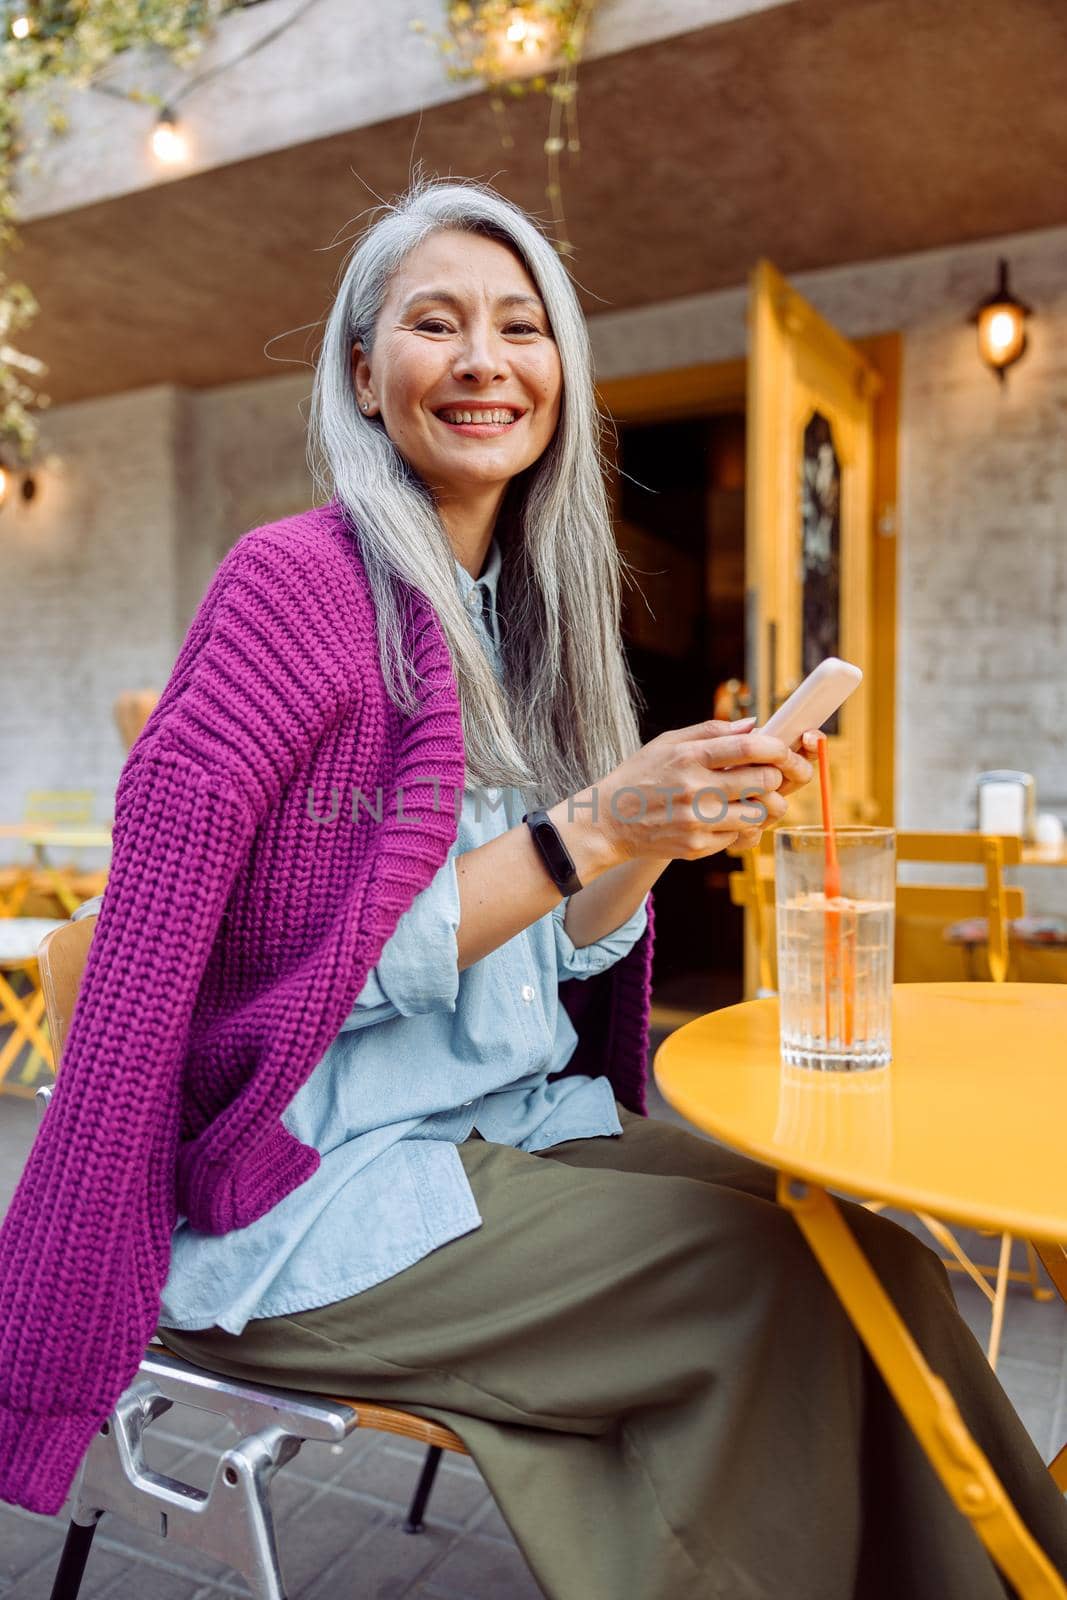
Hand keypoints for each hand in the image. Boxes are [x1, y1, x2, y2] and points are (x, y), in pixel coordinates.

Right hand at [577, 716, 816, 867]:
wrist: (607, 822)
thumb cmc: (640, 776)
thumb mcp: (667, 743)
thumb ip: (711, 731)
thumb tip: (753, 724)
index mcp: (689, 757)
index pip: (750, 747)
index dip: (778, 747)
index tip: (785, 750)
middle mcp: (695, 789)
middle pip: (764, 780)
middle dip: (778, 776)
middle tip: (774, 775)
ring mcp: (697, 821)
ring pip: (760, 813)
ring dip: (766, 805)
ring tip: (756, 798)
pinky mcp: (697, 847)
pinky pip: (740, 837)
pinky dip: (743, 827)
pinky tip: (730, 818)